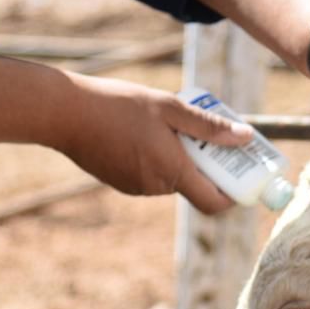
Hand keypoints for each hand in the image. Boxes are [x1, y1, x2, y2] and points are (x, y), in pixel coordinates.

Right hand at [54, 74, 253, 213]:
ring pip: (172, 176)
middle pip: (195, 184)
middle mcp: (156, 187)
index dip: (234, 193)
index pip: (215, 202)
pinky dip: (157, 157)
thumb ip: (210, 127)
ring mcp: (136, 187)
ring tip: (168, 123)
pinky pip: (151, 173)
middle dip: (205, 161)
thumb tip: (246, 138)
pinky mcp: (120, 181)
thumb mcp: (170, 108)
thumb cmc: (118, 105)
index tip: (242, 172)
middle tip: (205, 130)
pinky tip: (143, 130)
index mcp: (173, 173)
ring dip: (179, 155)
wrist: (63, 113)